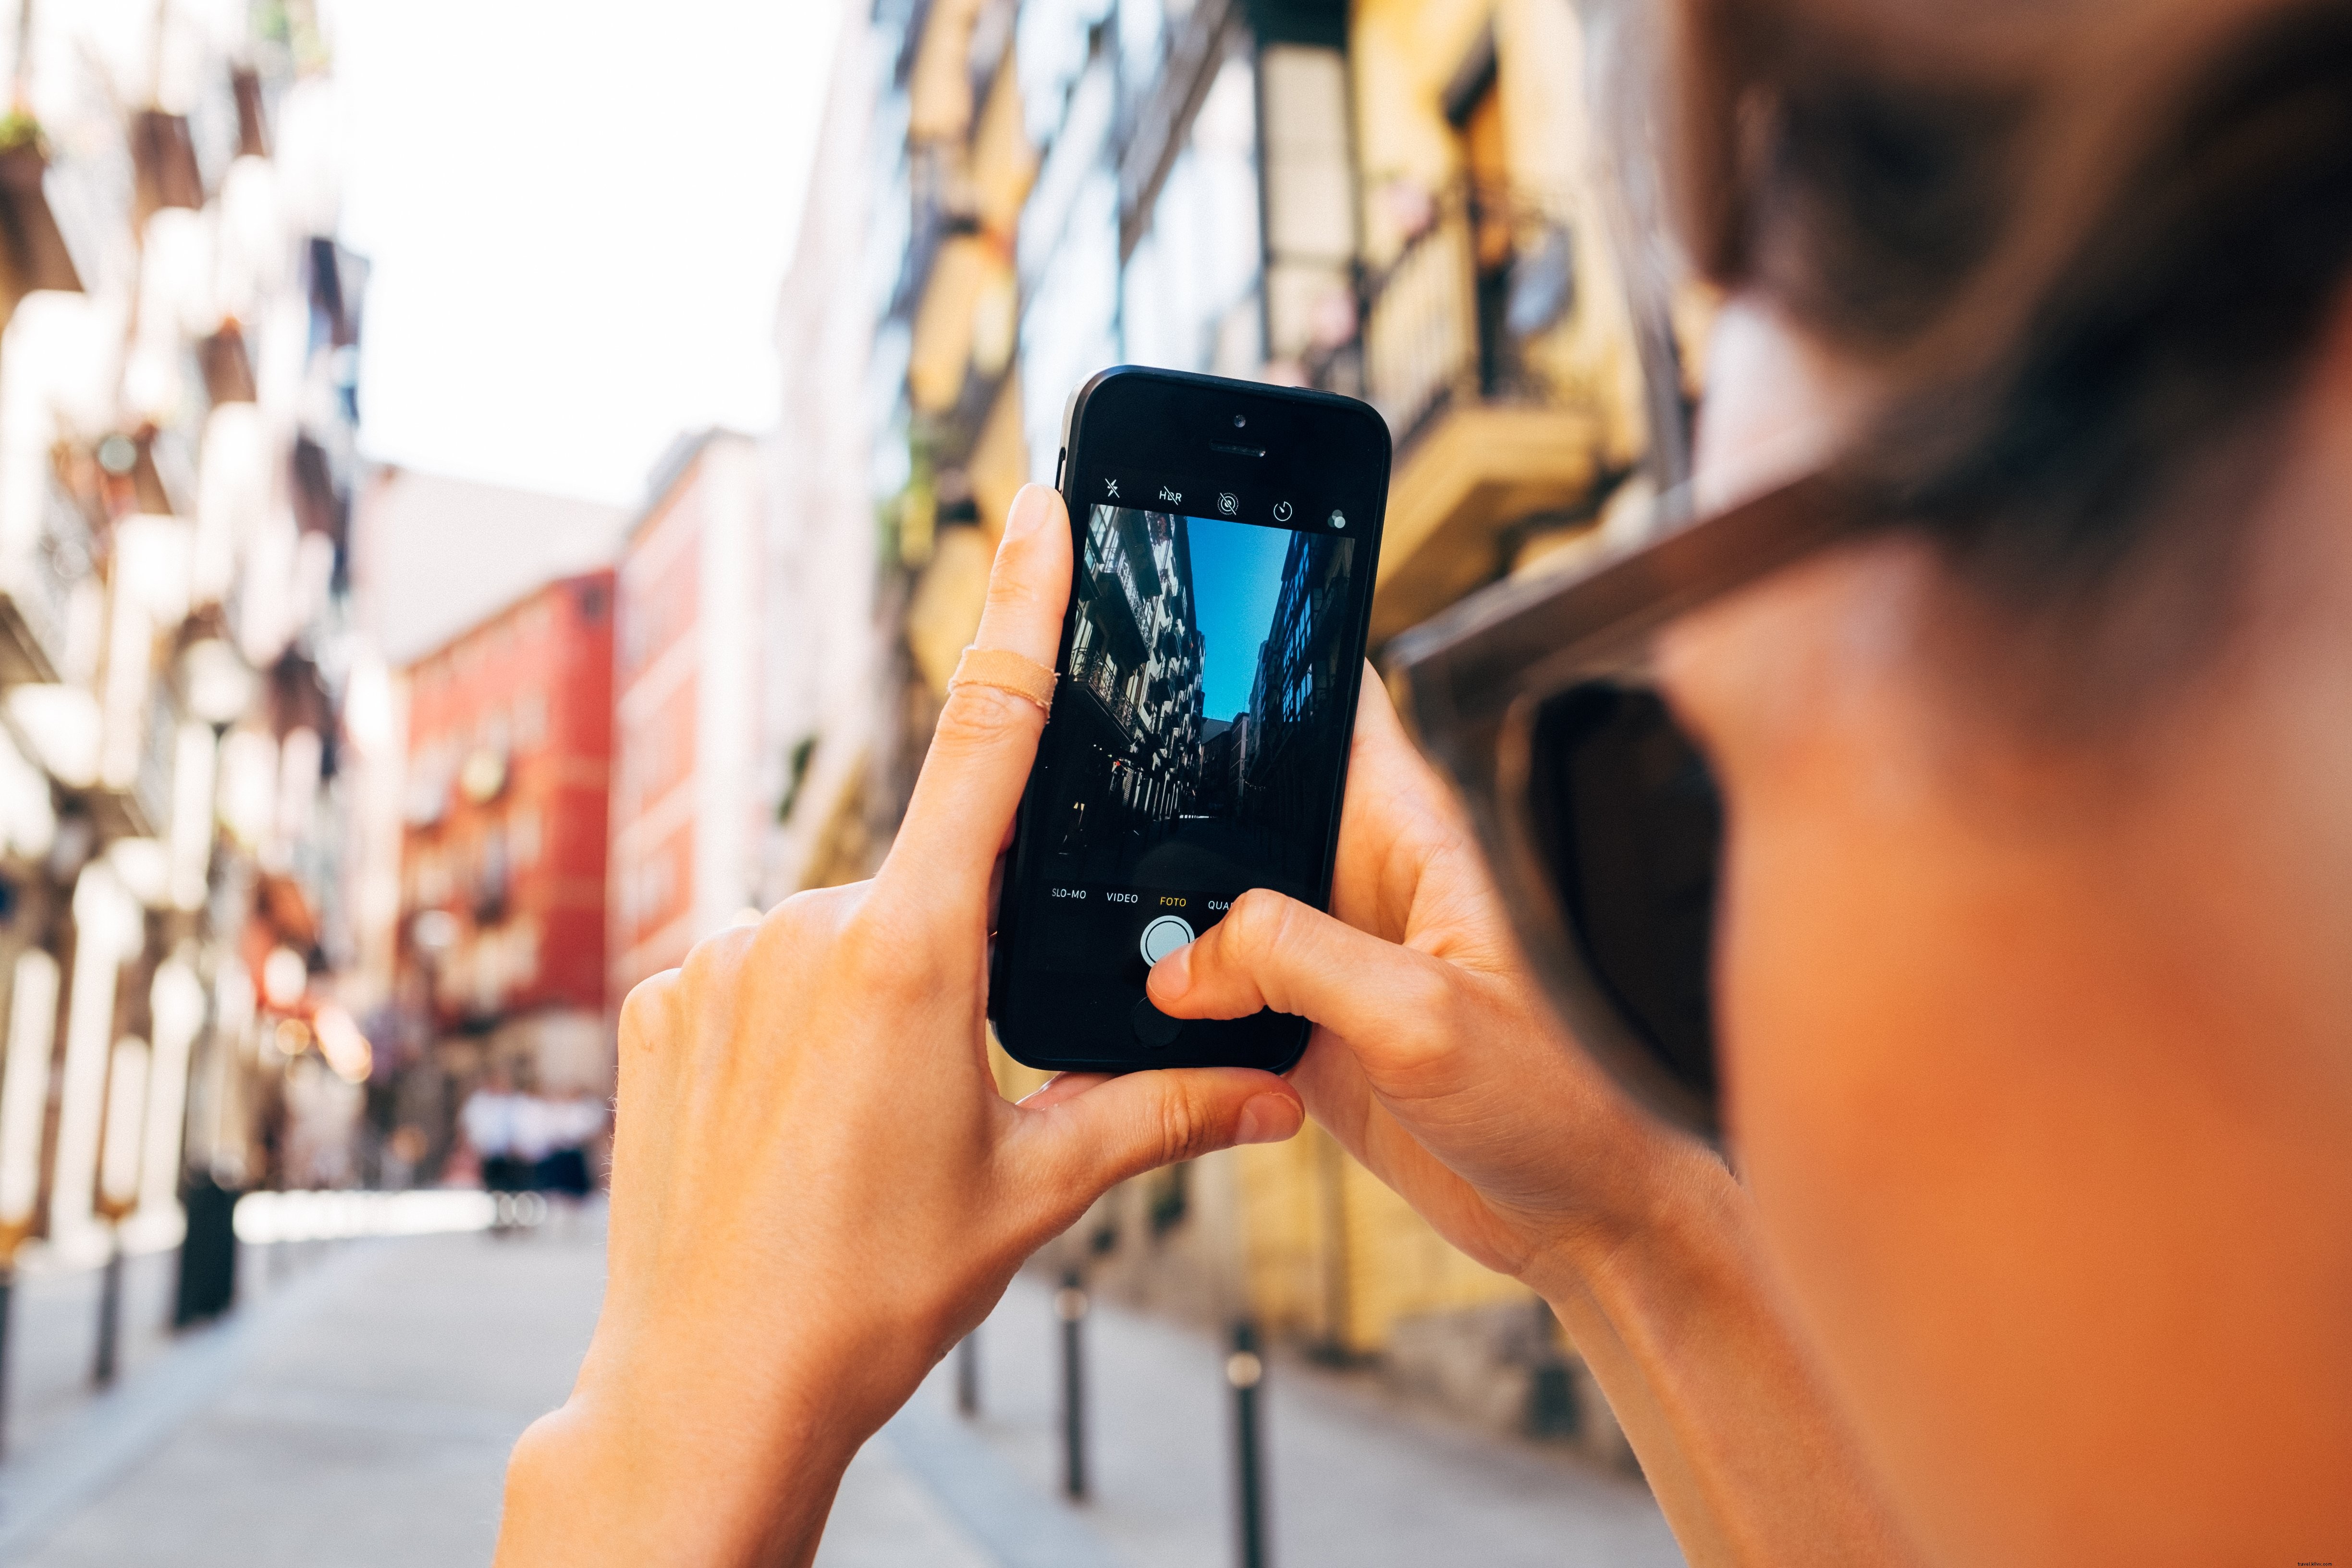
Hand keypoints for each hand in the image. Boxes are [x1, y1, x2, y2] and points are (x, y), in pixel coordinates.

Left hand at [497, 484, 1303, 1567]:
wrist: (709, 1383)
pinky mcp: (660, 1001)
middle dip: (953, 961)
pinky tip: (788, 1127)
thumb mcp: (1035, 1190)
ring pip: (835, 936)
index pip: (986, 737)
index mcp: (913, 951)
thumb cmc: (877, 1289)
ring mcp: (717, 958)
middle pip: (922, 887)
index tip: (1035, 508)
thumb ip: (1158, 1110)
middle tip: (945, 1098)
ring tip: (858, 1134)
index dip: (1019, 608)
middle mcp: (804, 924)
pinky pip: (754, 973)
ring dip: (868, 1001)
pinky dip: (789, 1024)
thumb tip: (1279, 1090)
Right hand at [1145, 670, 1720, 1282]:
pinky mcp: (1317, 1022)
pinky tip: (1145, 1013)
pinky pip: (1226, 989)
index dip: (1267, 672)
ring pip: (1226, 898)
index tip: (1181, 665)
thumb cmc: (1566, 1103)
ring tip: (1103, 926)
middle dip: (1180, 807)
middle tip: (1100, 821)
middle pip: (1257, 800)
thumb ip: (1296, 961)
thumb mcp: (1420, 1017)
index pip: (1339, 710)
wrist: (1588, 1220)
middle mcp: (1374, 878)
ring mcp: (1341, 951)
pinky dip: (1183, 1000)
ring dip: (1174, 917)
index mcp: (1422, 834)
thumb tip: (1182, 964)